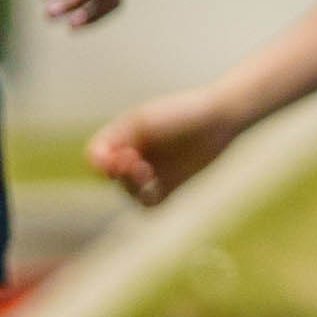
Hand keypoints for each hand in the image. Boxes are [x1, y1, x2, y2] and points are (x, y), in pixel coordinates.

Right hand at [86, 93, 232, 209]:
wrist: (219, 118)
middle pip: (110, 176)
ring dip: (131, 184)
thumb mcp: (142, 121)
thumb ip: (117, 138)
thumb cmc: (180, 113)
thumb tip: (97, 162)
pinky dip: (146, 198)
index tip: (113, 159)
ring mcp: (151, 172)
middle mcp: (133, 155)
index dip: (99, 161)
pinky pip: (150, 203)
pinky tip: (154, 182)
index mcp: (122, 136)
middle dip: (118, 172)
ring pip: (128, 191)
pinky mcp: (170, 186)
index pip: (96, 155)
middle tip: (135, 161)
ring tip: (146, 170)